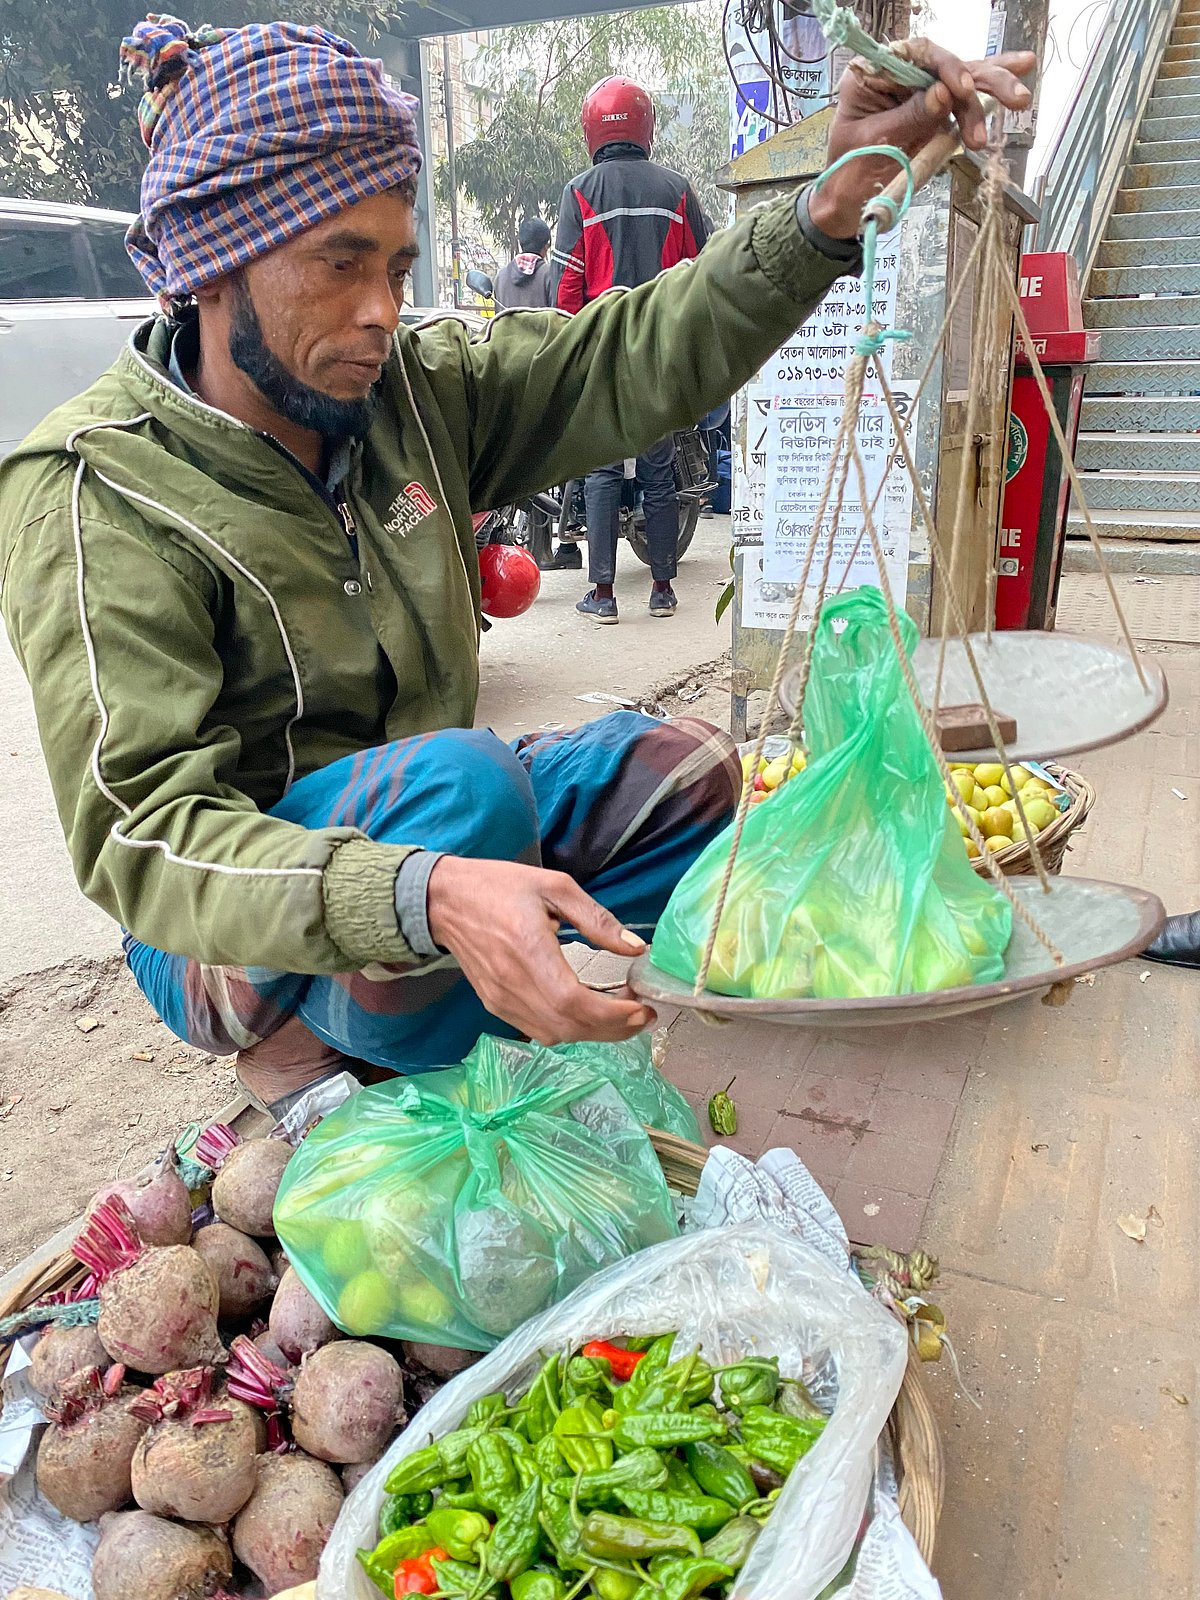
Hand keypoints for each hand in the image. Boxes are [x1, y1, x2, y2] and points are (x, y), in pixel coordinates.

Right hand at [426, 855, 657, 1045]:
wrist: (444, 900)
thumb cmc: (499, 886)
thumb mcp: (554, 886)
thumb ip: (596, 919)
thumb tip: (635, 947)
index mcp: (529, 950)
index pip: (573, 1001)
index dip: (612, 1014)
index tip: (641, 1008)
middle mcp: (513, 984)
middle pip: (568, 1027)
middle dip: (613, 1029)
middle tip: (643, 1015)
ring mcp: (501, 1000)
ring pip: (555, 1035)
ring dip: (593, 1032)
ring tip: (621, 1015)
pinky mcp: (495, 1005)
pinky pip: (538, 1030)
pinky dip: (569, 1029)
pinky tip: (588, 1012)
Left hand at [809, 39, 1035, 237]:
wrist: (846, 205)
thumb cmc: (849, 174)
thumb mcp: (875, 144)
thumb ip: (910, 117)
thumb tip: (944, 94)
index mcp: (874, 75)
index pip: (917, 54)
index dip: (946, 66)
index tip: (963, 89)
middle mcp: (899, 78)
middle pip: (945, 65)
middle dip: (981, 80)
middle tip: (1012, 95)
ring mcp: (919, 95)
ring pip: (961, 82)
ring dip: (992, 92)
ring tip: (1021, 100)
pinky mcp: (934, 114)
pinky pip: (964, 100)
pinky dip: (989, 96)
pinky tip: (1020, 77)